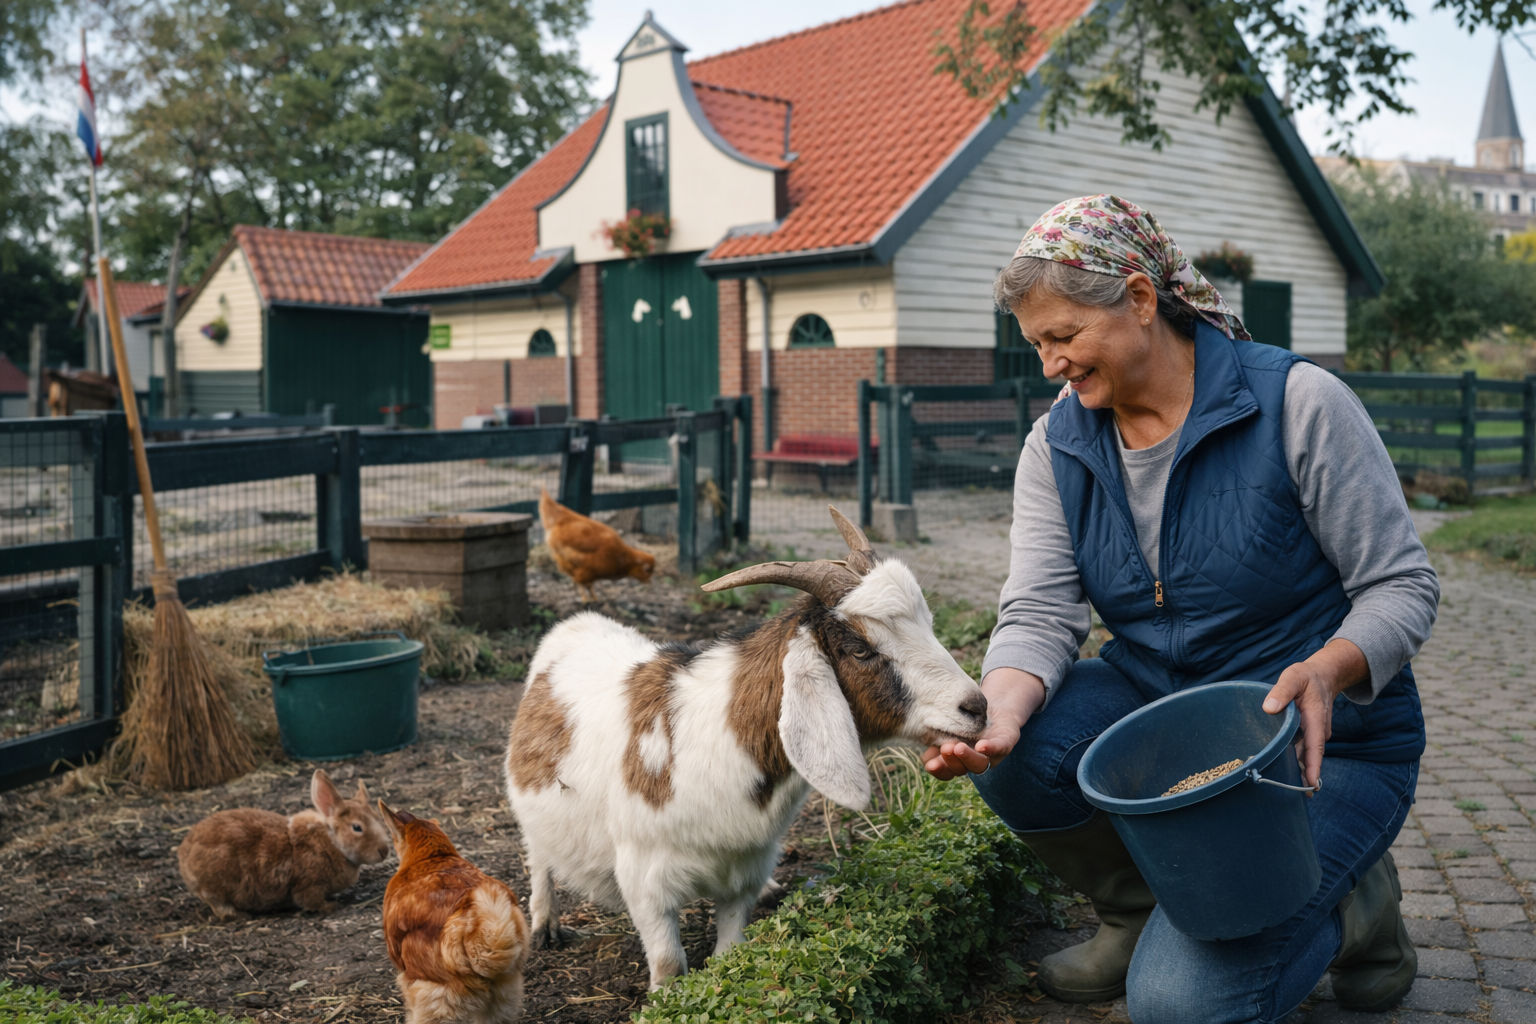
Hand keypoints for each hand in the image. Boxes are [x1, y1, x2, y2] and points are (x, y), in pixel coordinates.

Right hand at [924, 668, 1044, 780]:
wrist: (995, 706)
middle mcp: (974, 761)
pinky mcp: (1007, 742)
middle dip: (951, 761)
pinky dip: (991, 748)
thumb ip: (934, 736)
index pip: (946, 772)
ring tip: (958, 747)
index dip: (939, 770)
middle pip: (962, 769)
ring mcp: (992, 754)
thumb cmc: (965, 717)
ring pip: (980, 764)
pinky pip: (1000, 748)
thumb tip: (919, 743)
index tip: (929, 764)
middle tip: (945, 748)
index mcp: (958, 760)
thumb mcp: (946, 725)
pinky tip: (982, 746)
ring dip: (968, 757)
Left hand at [1262, 639, 1367, 790]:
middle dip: (1305, 776)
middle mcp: (1317, 730)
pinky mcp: (1307, 733)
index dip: (1313, 766)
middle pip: (1309, 756)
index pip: (1315, 746)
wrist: (1323, 675)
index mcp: (1315, 718)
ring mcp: (1313, 733)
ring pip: (1305, 755)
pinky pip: (1301, 749)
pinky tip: (1285, 772)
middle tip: (1297, 797)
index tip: (1312, 784)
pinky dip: (1295, 761)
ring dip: (1299, 771)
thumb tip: (1269, 708)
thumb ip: (1282, 691)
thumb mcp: (1293, 677)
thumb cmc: (1305, 677)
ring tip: (1289, 791)